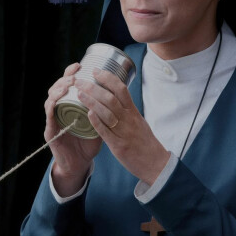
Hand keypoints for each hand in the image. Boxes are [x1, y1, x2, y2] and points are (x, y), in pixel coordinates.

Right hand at [44, 63, 102, 195]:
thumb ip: (103, 109)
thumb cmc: (88, 142)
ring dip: (58, 90)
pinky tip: (56, 100)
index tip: (80, 65)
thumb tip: (117, 92)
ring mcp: (53, 121)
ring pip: (50, 99)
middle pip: (57, 88)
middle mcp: (60, 110)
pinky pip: (50, 117)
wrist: (79, 164)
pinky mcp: (50, 133)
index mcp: (71, 105)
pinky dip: (52, 107)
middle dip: (65, 78)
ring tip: (68, 85)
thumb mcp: (99, 122)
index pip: (68, 84)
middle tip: (75, 74)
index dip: (71, 72)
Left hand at [76, 69, 169, 184]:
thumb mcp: (139, 122)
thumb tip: (114, 99)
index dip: (108, 78)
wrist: (156, 164)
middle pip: (111, 98)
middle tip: (80, 81)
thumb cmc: (145, 143)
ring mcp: (124, 132)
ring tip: (79, 94)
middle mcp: (129, 120)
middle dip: (94, 87)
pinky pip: (106, 132)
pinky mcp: (119, 146)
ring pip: (107, 112)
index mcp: (133, 112)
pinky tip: (87, 113)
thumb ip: (127, 111)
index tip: (95, 71)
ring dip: (92, 101)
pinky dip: (97, 122)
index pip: (121, 89)